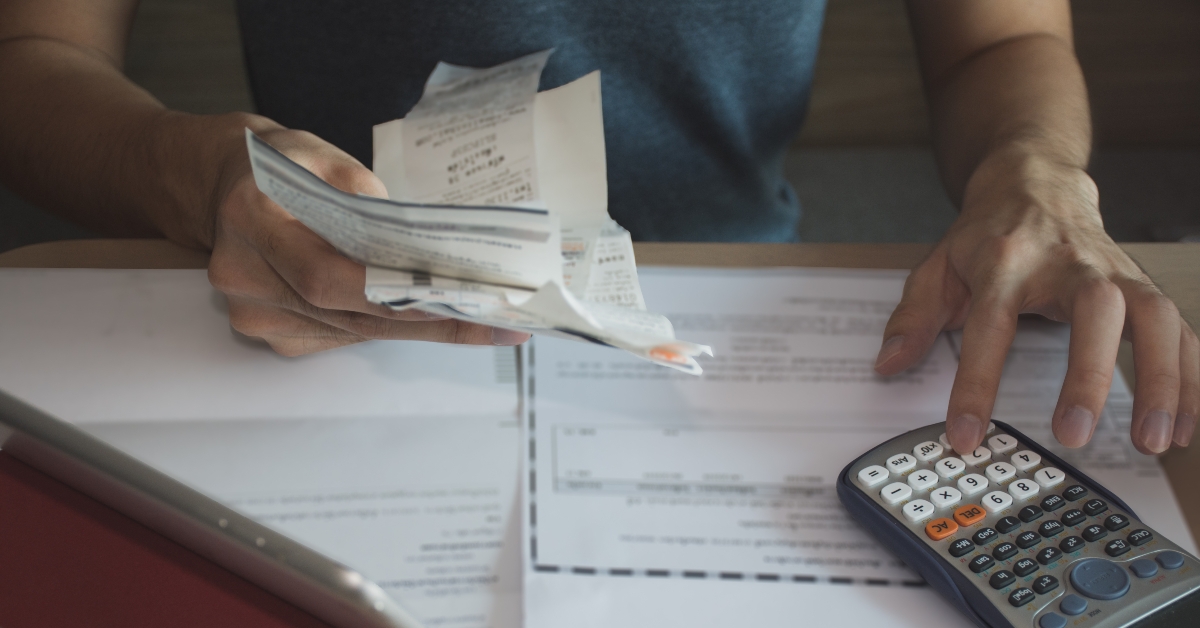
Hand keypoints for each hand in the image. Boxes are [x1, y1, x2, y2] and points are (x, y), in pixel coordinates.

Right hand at [205, 124, 529, 354]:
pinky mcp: (268, 332)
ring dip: (417, 329)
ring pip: (349, 332)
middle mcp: (243, 273)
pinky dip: (384, 328)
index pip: (327, 275)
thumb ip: (366, 198)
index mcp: (251, 216)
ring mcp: (251, 312)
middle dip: (427, 319)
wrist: (222, 187)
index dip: (393, 295)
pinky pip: (338, 336)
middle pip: (347, 313)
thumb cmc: (278, 166)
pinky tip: (429, 319)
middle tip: (496, 324)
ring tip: (482, 324)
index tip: (456, 300)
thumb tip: (423, 248)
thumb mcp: (322, 155)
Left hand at [874, 149, 1197, 454]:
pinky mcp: (1143, 286)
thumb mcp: (937, 265)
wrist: (1035, 181)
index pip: (988, 326)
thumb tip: (888, 365)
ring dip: (1162, 381)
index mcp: (1004, 261)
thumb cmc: (988, 233)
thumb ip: (913, 316)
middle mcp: (1067, 263)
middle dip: (1088, 374)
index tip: (966, 435)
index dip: (975, 384)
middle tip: (1074, 432)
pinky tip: (1187, 426)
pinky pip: (1180, 332)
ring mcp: (1113, 272)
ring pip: (1153, 318)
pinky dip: (1191, 379)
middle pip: (1092, 311)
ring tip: (1154, 440)